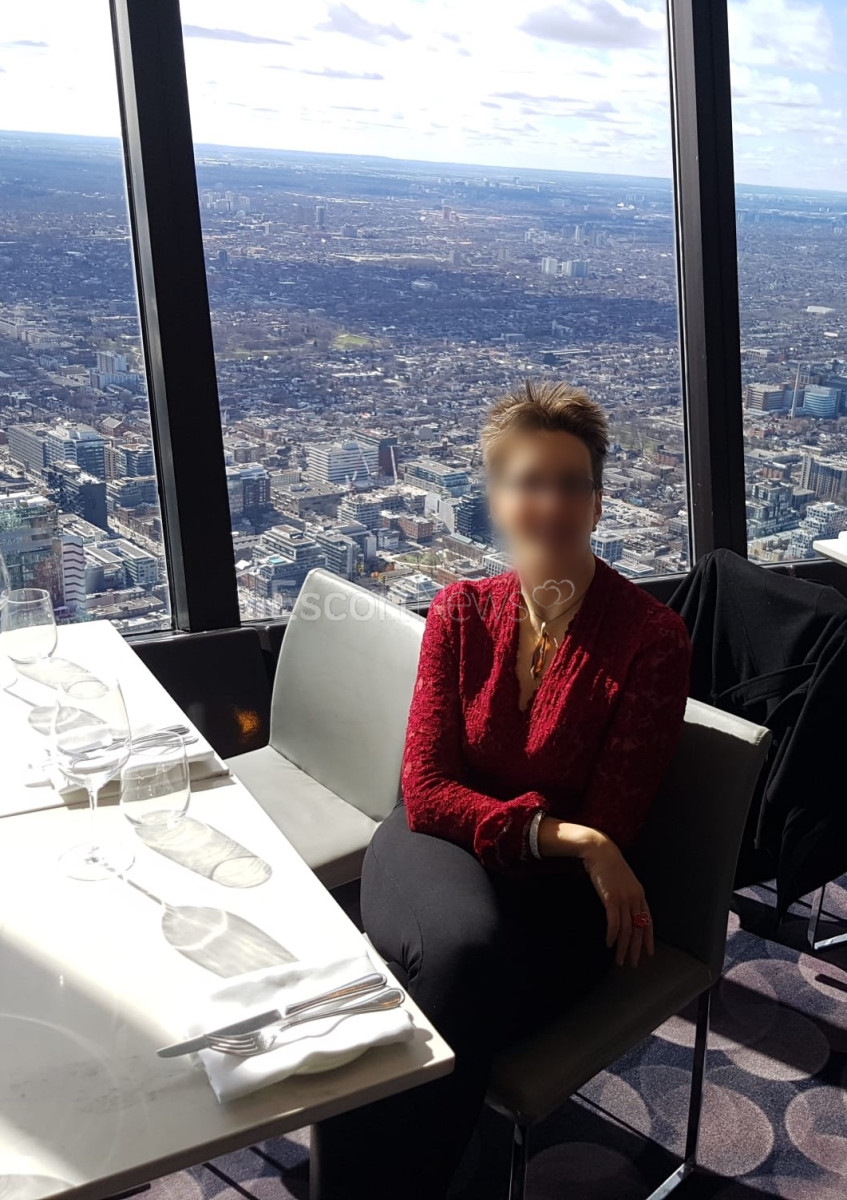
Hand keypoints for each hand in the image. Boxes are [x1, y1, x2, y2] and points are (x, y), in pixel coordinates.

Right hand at [581, 836, 653, 967]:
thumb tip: (625, 910)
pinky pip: (614, 922)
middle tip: (633, 963)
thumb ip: (626, 895)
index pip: (648, 922)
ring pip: (627, 929)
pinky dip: (612, 935)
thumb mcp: (623, 881)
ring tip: (619, 959)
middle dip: (636, 949)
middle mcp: (635, 898)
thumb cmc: (608, 865)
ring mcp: (624, 898)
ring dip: (623, 947)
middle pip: (639, 929)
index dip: (649, 939)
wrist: (600, 850)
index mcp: (639, 894)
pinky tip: (608, 944)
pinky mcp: (611, 898)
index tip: (648, 953)